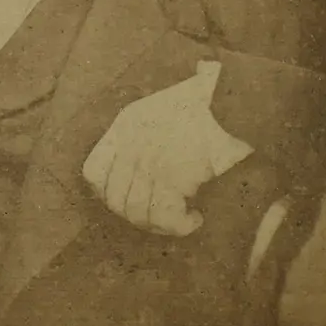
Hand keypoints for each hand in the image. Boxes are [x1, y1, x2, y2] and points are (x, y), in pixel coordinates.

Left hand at [82, 61, 252, 236]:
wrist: (232, 99)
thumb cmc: (206, 103)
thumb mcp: (164, 105)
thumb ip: (150, 128)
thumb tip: (150, 154)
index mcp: (126, 124)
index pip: (93, 172)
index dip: (107, 193)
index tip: (128, 199)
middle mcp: (130, 144)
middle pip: (115, 200)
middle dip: (136, 216)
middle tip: (159, 218)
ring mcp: (148, 162)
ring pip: (136, 212)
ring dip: (158, 225)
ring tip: (179, 220)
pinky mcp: (172, 177)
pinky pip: (165, 218)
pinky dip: (180, 226)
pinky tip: (194, 219)